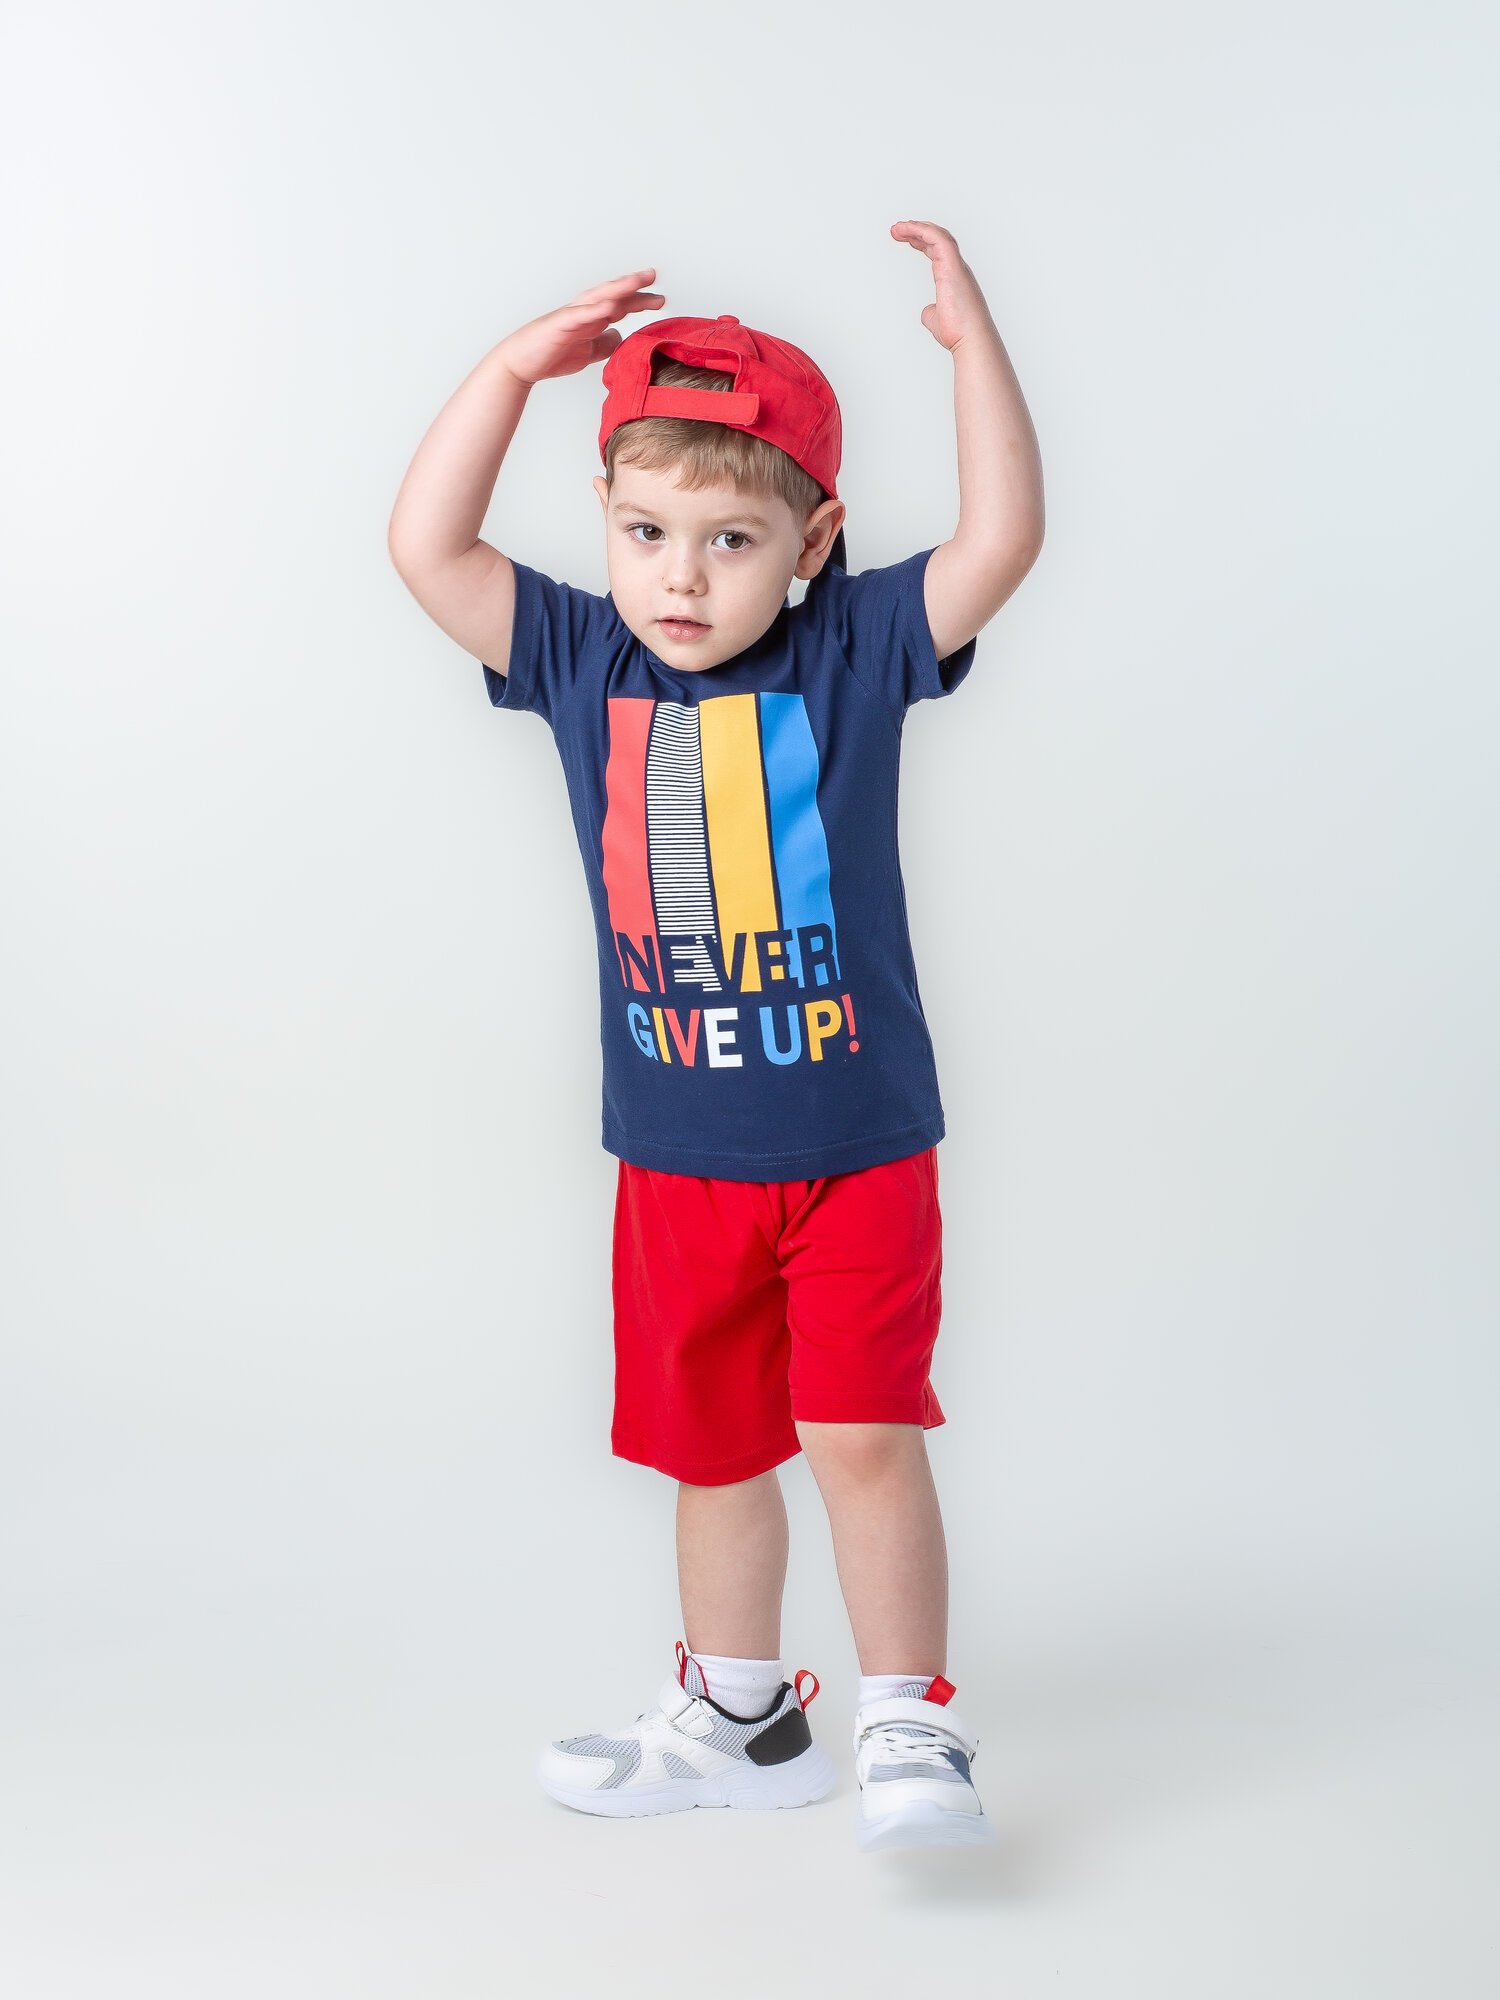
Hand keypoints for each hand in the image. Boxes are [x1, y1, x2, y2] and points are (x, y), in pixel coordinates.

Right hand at [497, 269, 665, 385]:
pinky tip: (610, 306)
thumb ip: (605, 343)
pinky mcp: (560, 325)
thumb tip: (621, 336)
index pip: (620, 305)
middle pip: (613, 294)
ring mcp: (571, 316)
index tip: (660, 298)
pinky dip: (594, 310)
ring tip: (636, 281)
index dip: (640, 300)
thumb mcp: (588, 352)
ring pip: (597, 297)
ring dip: (617, 288)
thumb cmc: (551, 354)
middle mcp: (584, 312)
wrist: (522, 363)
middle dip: (633, 285)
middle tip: (653, 275)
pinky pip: (579, 315)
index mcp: (592, 318)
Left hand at [890, 222, 993, 351]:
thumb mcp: (936, 320)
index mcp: (952, 277)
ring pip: (938, 235)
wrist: (971, 340)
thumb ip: (930, 312)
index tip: (906, 238)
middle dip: (917, 230)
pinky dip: (922, 230)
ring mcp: (956, 266)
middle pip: (937, 238)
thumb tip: (927, 311)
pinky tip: (908, 229)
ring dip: (916, 228)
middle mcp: (956, 268)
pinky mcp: (953, 267)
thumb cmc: (958, 333)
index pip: (937, 250)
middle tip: (897, 229)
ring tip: (897, 227)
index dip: (921, 241)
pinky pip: (939, 239)